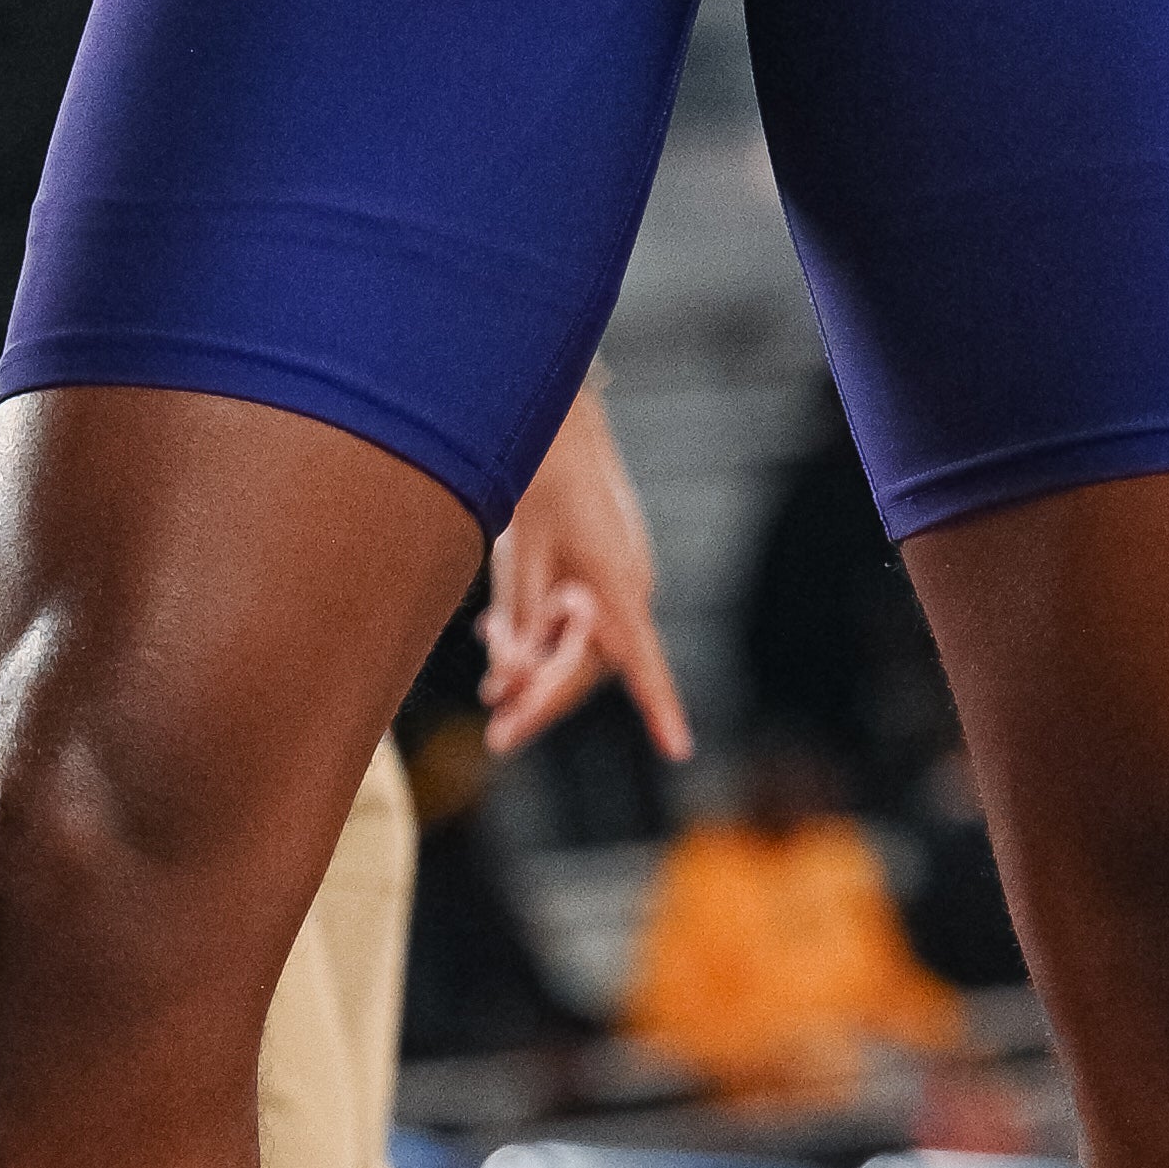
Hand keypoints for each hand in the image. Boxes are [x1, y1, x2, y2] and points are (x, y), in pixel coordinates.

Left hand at [483, 386, 692, 765]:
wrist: (552, 418)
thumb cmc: (533, 481)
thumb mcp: (514, 558)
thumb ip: (516, 625)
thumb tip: (508, 684)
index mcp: (616, 584)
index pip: (643, 659)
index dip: (661, 707)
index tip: (679, 749)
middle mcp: (628, 588)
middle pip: (588, 667)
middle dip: (542, 699)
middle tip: (496, 737)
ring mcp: (619, 578)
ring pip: (577, 645)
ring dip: (535, 663)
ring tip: (489, 679)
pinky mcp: (602, 568)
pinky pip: (573, 618)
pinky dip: (539, 633)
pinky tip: (497, 638)